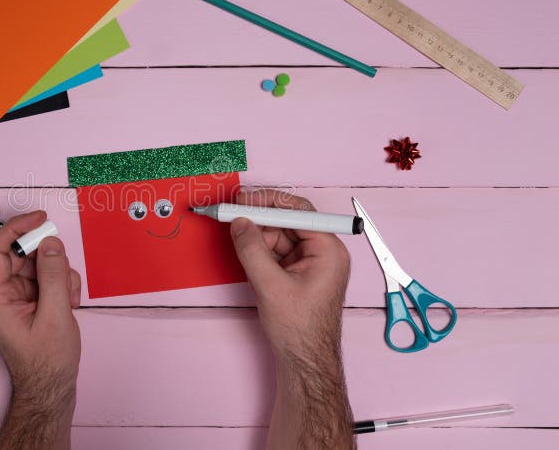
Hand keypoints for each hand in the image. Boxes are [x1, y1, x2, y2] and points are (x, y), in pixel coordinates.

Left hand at [0, 210, 81, 449]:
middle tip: (63, 263)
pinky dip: (63, 283)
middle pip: (20, 253)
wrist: (53, 387)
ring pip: (38, 263)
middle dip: (47, 256)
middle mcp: (4, 292)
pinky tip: (69, 304)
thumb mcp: (55, 315)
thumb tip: (51, 244)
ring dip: (60, 273)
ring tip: (69, 298)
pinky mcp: (34, 300)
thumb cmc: (46, 361)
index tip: (39, 219)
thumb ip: (54, 276)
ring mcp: (19, 296)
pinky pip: (48, 276)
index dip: (16, 228)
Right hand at [230, 189, 349, 359]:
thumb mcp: (270, 285)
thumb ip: (252, 250)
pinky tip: (244, 248)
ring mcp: (310, 261)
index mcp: (328, 250)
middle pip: (288, 220)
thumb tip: (239, 223)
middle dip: (260, 217)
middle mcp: (323, 251)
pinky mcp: (298, 270)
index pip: (299, 211)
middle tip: (232, 212)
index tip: (244, 200)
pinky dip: (259, 248)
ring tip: (234, 232)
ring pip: (279, 234)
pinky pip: (276, 249)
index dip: (269, 202)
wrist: (304, 360)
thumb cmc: (299, 329)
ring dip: (257, 234)